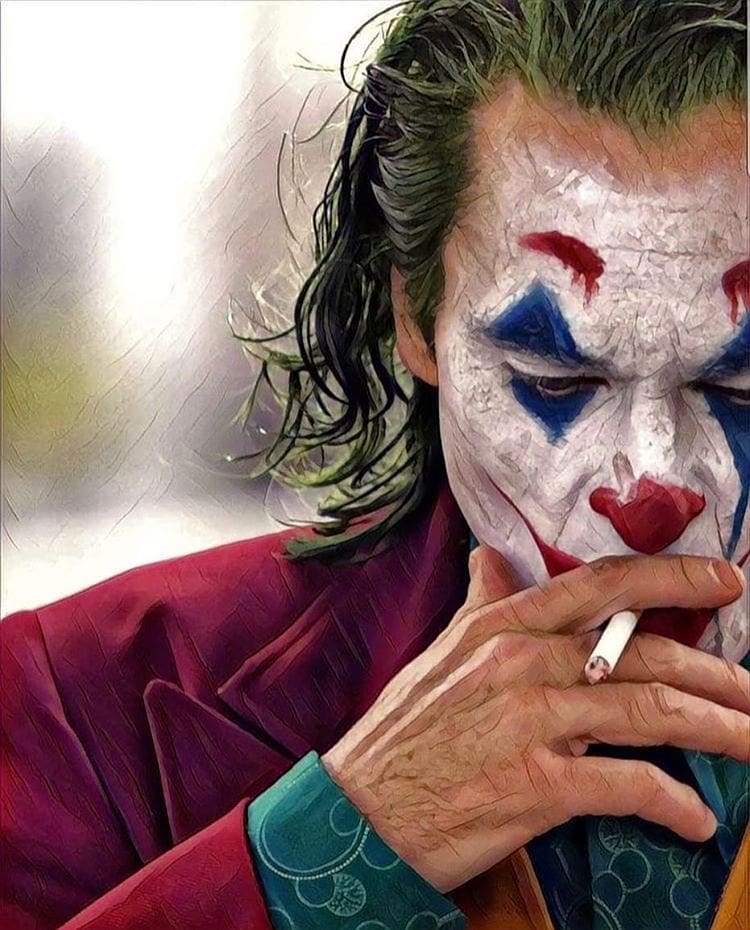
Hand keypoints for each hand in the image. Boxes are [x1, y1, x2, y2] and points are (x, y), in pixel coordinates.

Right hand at [321, 548, 747, 893]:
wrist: (362, 810)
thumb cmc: (404, 731)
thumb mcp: (441, 653)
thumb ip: (480, 604)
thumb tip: (488, 558)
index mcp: (503, 627)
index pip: (602, 587)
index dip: (671, 577)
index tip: (723, 580)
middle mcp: (523, 663)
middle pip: (645, 656)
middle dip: (716, 674)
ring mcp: (532, 723)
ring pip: (651, 715)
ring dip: (718, 731)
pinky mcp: (537, 786)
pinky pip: (628, 788)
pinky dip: (673, 804)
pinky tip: (697, 819)